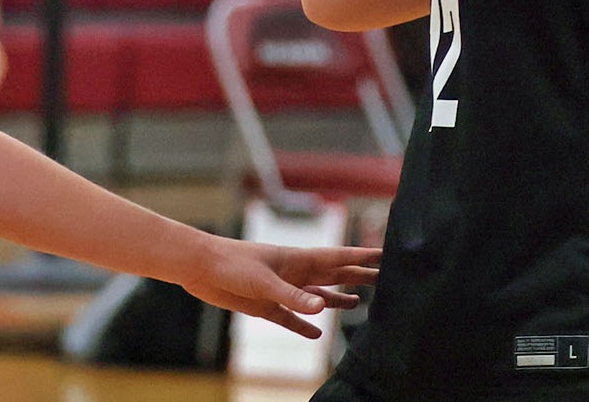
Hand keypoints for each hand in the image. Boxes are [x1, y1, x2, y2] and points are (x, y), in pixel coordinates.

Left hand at [177, 235, 380, 337]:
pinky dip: (305, 326)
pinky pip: (291, 319)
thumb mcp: (265, 282)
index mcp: (300, 260)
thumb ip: (294, 297)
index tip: (387, 254)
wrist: (201, 268)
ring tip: (357, 304)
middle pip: (335, 275)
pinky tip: (317, 334)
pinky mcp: (266, 307)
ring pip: (316, 297)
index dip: (363, 256)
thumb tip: (323, 308)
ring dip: (335, 300)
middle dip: (359, 276)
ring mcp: (282, 290)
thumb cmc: (233, 264)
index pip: (340, 257)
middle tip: (384, 278)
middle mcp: (295, 274)